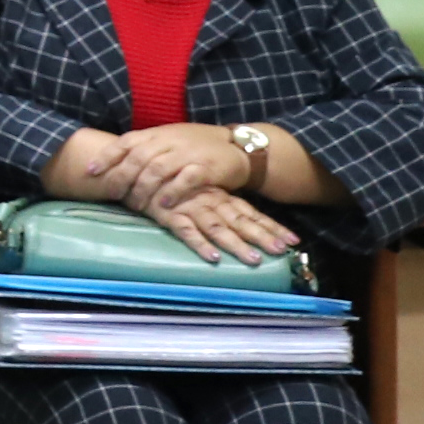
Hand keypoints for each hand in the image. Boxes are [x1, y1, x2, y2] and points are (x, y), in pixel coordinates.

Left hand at [88, 123, 256, 213]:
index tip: (89, 172)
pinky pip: (186, 180)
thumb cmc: (196, 145)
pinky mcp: (206, 168)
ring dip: (144, 188)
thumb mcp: (168, 140)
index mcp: (157, 133)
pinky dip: (173, 192)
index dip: (106, 156)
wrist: (236, 145)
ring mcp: (188, 153)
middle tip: (111, 193)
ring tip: (135, 205)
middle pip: (138, 158)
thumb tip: (113, 163)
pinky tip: (164, 205)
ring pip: (158, 169)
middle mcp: (169, 141)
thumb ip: (145, 149)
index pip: (126, 142)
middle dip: (121, 176)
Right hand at [144, 185, 298, 266]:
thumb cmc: (162, 179)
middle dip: (262, 237)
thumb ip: (210, 198)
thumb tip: (233, 216)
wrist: (130, 163)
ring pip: (217, 228)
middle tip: (283, 252)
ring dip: (236, 244)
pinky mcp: (167, 214)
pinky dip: (199, 244)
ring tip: (253, 260)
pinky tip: (212, 257)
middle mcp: (207, 201)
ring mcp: (188, 208)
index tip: (294, 241)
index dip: (270, 226)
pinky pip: (185, 231)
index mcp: (216, 194)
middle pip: (239, 221)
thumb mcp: (193, 186)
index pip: (249, 212)